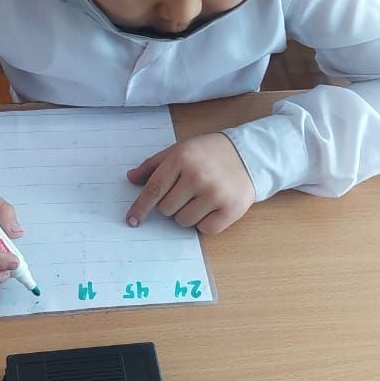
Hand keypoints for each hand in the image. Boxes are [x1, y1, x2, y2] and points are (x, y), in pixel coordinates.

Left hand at [126, 133, 254, 234]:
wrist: (248, 154)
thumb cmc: (208, 154)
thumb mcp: (180, 150)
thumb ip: (154, 165)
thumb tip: (131, 179)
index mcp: (181, 158)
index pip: (153, 189)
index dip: (140, 208)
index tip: (132, 220)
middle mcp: (197, 176)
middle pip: (166, 209)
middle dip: (171, 205)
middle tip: (186, 192)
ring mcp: (215, 194)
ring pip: (183, 221)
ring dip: (187, 214)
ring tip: (201, 198)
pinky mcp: (231, 209)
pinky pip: (204, 230)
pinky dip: (205, 223)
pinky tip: (212, 208)